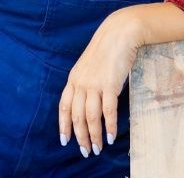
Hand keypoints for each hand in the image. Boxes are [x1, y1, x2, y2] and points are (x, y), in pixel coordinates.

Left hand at [58, 9, 143, 157]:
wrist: (119, 33)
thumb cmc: (107, 48)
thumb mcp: (89, 65)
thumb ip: (85, 81)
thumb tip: (88, 100)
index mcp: (73, 78)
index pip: (64, 106)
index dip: (64, 125)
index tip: (65, 140)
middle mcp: (81, 82)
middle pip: (76, 116)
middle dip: (80, 136)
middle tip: (86, 151)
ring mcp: (95, 84)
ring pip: (91, 117)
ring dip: (94, 135)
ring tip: (98, 148)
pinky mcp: (110, 84)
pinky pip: (107, 111)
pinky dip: (109, 126)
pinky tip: (111, 136)